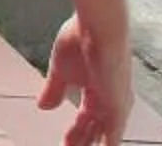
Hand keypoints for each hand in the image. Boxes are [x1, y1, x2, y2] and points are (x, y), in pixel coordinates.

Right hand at [39, 15, 131, 145]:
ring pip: (104, 134)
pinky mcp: (118, 106)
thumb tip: (43, 106)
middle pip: (94, 128)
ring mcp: (115, 104)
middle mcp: (109, 99)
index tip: (65, 141)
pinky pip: (114, 135)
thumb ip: (53, 90)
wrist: (98, 28)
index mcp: (96, 89)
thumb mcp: (60, 70)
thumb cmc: (80, 39)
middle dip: (81, 140)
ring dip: (91, 144)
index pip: (86, 117)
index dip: (75, 131)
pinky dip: (107, 145)